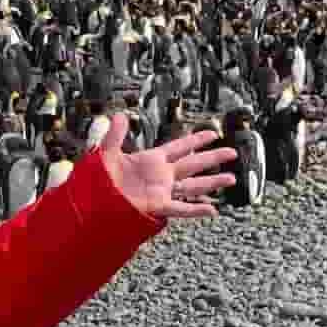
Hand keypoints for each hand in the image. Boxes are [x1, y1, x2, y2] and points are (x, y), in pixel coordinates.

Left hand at [92, 112, 236, 220]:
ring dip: (212, 182)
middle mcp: (162, 176)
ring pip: (193, 186)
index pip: (180, 147)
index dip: (196, 140)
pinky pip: (181, 208)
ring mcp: (162, 192)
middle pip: (193, 164)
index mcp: (152, 160)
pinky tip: (212, 210)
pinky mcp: (158, 207)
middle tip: (232, 152)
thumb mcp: (107, 154)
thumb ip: (115, 135)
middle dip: (213, 158)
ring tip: (232, 178)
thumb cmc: (99, 182)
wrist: (94, 204)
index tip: (212, 133)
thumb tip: (120, 115)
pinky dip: (196, 210)